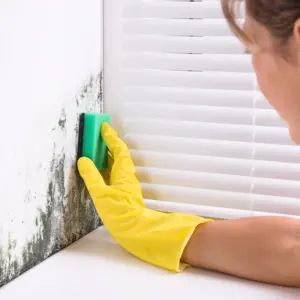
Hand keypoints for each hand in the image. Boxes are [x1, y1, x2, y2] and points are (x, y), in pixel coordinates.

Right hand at [77, 123, 208, 271]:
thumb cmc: (119, 212)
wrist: (135, 229)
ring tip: (94, 150)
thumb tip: (84, 161)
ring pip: (115, 164)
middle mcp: (126, 175)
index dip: (111, 137)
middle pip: (118, 154)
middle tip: (96, 136)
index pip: (118, 149)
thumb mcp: (101, 193)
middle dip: (108, 144)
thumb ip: (92, 176)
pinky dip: (105, 168)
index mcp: (123, 172)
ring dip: (106, 156)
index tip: (104, 127)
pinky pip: (113, 173)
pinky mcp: (123, 191)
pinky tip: (97, 170)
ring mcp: (126, 183)